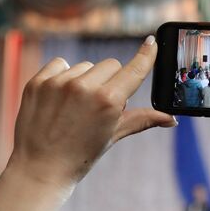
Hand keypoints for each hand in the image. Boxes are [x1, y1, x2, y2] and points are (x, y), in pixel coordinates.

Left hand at [8, 36, 176, 187]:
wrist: (40, 168)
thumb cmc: (81, 155)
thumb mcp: (114, 136)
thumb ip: (143, 120)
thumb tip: (171, 119)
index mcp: (108, 101)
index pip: (134, 70)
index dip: (146, 55)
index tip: (152, 41)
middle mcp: (84, 87)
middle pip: (111, 65)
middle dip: (111, 80)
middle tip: (100, 105)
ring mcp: (58, 83)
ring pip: (85, 66)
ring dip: (86, 80)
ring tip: (75, 107)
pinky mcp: (38, 81)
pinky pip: (60, 64)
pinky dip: (63, 77)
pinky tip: (59, 99)